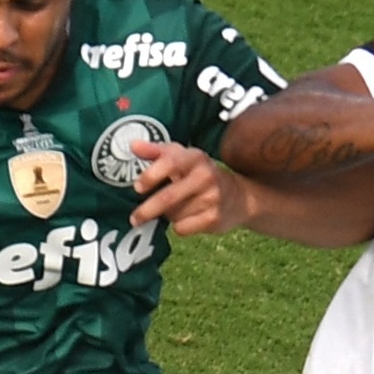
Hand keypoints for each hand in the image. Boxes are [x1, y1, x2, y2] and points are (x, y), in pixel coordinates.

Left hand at [129, 141, 247, 233]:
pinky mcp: (214, 218)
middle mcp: (205, 175)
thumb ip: (156, 151)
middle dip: (148, 210)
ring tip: (175, 208)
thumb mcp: (182, 157)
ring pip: (173, 214)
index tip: (137, 188)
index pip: (170, 163)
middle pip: (168, 197)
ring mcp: (212, 198)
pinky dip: (178, 226)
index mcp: (195, 157)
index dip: (151, 175)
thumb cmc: (200, 174)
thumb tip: (133, 145)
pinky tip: (187, 219)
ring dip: (167, 216)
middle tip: (134, 218)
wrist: (240, 197)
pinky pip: (182, 228)